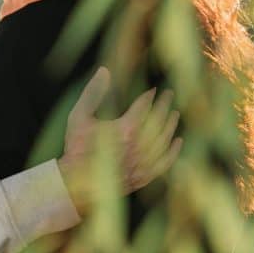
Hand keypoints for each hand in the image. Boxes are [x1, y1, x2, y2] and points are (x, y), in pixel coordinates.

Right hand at [57, 67, 181, 213]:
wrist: (75, 182)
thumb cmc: (76, 147)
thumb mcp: (79, 116)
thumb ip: (93, 92)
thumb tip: (104, 70)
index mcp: (124, 129)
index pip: (144, 107)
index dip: (150, 96)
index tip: (154, 90)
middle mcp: (138, 146)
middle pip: (158, 121)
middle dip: (164, 105)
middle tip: (169, 95)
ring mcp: (143, 163)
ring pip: (164, 140)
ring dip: (170, 125)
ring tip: (174, 113)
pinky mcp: (144, 176)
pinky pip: (165, 162)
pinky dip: (173, 151)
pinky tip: (178, 141)